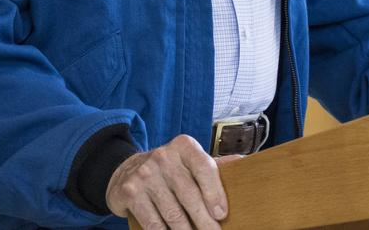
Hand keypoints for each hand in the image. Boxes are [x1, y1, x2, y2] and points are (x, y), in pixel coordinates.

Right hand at [105, 134, 242, 228]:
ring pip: (173, 213)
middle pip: (190, 195)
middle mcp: (163, 156)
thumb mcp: (188, 161)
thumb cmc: (168, 169)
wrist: (125, 171)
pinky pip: (153, 223)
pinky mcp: (130, 192)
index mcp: (184, 146)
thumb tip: (242, 162)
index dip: (215, 193)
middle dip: (205, 221)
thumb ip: (213, 164)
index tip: (222, 214)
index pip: (204, 167)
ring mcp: (145, 174)